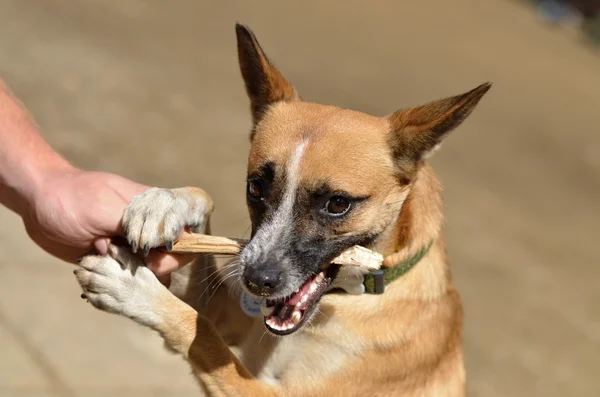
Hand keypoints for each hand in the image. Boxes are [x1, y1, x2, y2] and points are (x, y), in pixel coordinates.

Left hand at [22, 166, 194, 273]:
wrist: (38, 204)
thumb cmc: (71, 197)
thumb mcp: (102, 208)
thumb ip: (135, 225)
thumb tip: (162, 241)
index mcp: (154, 208)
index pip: (186, 231)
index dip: (178, 247)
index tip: (148, 250)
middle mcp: (149, 227)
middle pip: (172, 256)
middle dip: (150, 265)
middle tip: (118, 256)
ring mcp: (134, 244)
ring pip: (149, 271)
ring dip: (126, 272)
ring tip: (98, 255)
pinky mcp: (117, 259)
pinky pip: (127, 277)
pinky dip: (111, 278)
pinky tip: (91, 262)